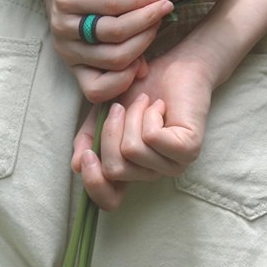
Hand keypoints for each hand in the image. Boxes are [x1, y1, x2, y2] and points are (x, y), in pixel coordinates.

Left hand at [37, 0, 172, 102]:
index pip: (95, 91)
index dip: (123, 82)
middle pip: (114, 58)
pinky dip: (137, 1)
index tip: (142, 62)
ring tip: (161, 7)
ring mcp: (63, 25)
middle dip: (145, 41)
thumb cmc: (89, 2)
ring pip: (114, 32)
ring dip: (145, 20)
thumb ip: (124, 54)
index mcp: (74, 64)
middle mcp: (65, 48)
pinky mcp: (67, 0)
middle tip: (160, 22)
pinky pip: (110, 6)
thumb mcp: (106, 34)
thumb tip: (142, 73)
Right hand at [71, 43, 217, 209]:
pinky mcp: (189, 149)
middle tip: (121, 106)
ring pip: (132, 151)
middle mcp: (152, 172)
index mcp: (131, 169)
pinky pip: (152, 139)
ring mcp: (173, 164)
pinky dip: (149, 115)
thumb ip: (88, 138)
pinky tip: (160, 106)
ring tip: (144, 101)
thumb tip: (77, 165)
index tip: (88, 154)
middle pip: (114, 169)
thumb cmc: (138, 89)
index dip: (94, 184)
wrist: (173, 66)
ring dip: (131, 117)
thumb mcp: (102, 114)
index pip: (110, 201)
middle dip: (110, 130)